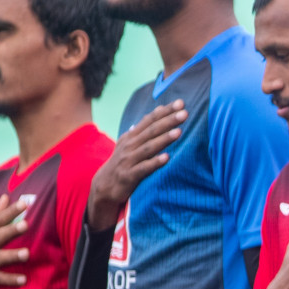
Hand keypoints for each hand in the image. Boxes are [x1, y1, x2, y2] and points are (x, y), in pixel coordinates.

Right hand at [87, 101, 186, 230]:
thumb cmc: (122, 162)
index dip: (165, 111)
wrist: (103, 186)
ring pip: (148, 148)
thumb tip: (156, 111)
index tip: (181, 103)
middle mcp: (130, 145)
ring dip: (163, 139)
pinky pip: (143, 168)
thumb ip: (144, 128)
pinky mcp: (128, 176)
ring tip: (179, 132)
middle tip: (185, 113)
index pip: (150, 120)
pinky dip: (154, 162)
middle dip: (168, 121)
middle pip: (151, 131)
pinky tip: (167, 158)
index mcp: (132, 136)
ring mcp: (128, 160)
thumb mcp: (129, 143)